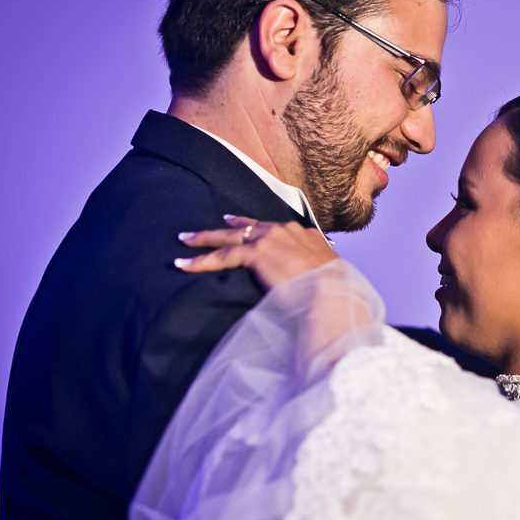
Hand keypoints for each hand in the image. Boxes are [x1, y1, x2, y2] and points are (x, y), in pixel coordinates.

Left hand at [175, 215, 338, 290]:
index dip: (257, 227)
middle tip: (212, 226)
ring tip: (186, 241)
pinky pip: (223, 255)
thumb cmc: (335, 293)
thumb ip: (314, 272)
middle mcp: (287, 230)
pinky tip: (185, 264)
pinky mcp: (257, 253)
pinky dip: (202, 261)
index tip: (244, 225)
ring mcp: (271, 239)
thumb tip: (312, 283)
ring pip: (230, 237)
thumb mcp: (329, 275)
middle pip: (249, 226)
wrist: (332, 294)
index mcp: (306, 235)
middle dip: (227, 227)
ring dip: (206, 239)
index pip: (275, 227)